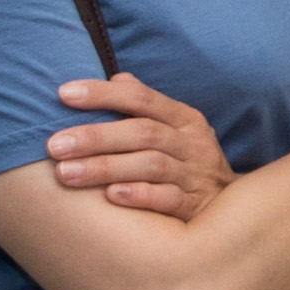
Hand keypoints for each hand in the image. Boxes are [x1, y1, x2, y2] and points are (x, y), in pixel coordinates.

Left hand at [40, 72, 228, 218]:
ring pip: (151, 165)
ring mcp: (196, 175)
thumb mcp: (175, 130)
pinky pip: (169, 199)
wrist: (236, 211)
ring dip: (106, 167)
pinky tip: (111, 196)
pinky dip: (141, 196)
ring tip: (66, 173)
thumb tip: (117, 78)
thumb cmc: (188, 164)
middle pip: (143, 132)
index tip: (63, 94)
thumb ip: (146, 106)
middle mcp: (192, 143)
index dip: (103, 94)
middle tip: (53, 145)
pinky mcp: (196, 206)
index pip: (141, 98)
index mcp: (183, 119)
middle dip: (95, 137)